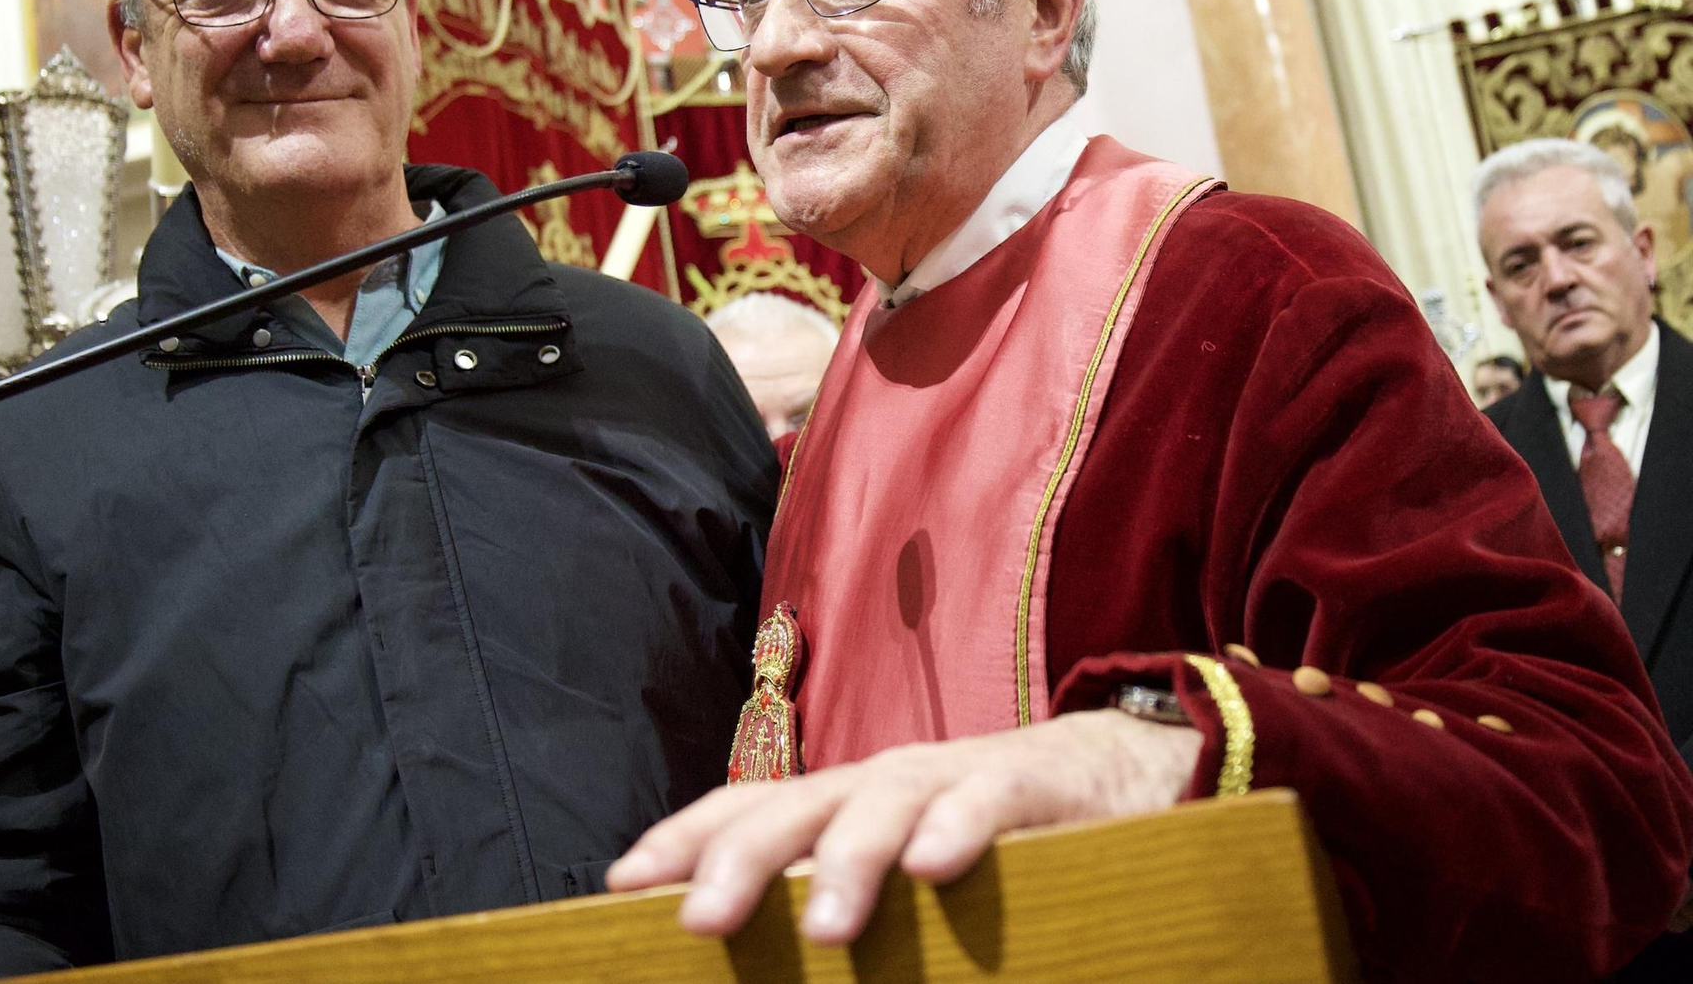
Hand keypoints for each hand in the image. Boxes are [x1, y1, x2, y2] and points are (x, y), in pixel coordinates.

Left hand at [605, 709, 1199, 943]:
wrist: (1108, 765)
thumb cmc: (985, 835)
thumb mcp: (898, 870)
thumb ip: (840, 908)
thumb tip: (777, 962)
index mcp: (838, 805)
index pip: (746, 811)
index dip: (683, 840)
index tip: (620, 887)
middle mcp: (877, 783)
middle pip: (792, 809)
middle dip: (736, 860)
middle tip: (696, 922)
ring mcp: (947, 779)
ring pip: (880, 805)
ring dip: (848, 863)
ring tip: (827, 930)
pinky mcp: (1026, 784)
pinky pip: (985, 804)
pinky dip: (958, 830)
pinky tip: (934, 869)